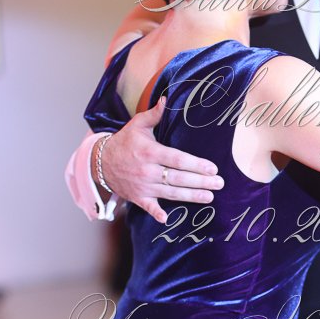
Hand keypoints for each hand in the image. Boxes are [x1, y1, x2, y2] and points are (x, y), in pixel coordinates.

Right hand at [99, 98, 223, 222]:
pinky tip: (167, 218)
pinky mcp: (138, 198)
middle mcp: (148, 171)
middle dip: (200, 182)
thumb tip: (166, 99)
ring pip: (171, 193)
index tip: (212, 168)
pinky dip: (156, 213)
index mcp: (150, 152)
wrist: (100, 162)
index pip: (177, 159)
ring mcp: (143, 186)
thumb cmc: (124, 142)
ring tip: (209, 197)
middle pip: (178, 178)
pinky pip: (149, 207)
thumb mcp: (137, 125)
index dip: (196, 165)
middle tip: (219, 184)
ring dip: (191, 196)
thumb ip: (154, 114)